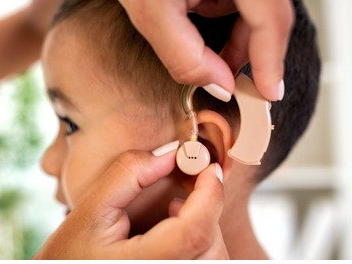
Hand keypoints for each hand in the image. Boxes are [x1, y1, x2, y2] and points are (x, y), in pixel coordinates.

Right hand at [34, 149, 227, 258]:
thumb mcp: (91, 208)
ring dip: (206, 228)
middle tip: (190, 185)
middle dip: (208, 209)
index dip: (210, 194)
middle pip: (212, 248)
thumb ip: (129, 174)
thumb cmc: (71, 252)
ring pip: (215, 261)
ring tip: (175, 211)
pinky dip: (202, 246)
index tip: (209, 166)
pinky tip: (176, 233)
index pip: (194, 230)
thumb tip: (172, 152)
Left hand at [118, 0, 292, 100]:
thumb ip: (185, 56)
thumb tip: (219, 85)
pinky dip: (226, 12)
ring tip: (211, 48)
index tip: (268, 93)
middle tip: (232, 80)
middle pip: (271, 15)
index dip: (271, 63)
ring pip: (259, 7)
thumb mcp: (153, 13)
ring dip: (238, 34)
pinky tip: (200, 12)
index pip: (272, 21)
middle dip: (251, 52)